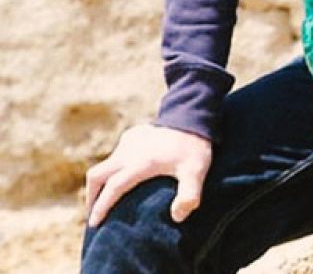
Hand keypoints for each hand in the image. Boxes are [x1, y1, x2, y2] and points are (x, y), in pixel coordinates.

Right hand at [85, 124, 211, 227]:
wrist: (195, 114)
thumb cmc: (195, 146)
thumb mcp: (196, 171)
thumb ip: (189, 195)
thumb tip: (178, 217)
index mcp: (140, 163)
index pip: (113, 188)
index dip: (102, 207)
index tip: (95, 224)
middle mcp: (128, 152)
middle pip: (97, 176)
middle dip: (92, 196)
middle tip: (94, 214)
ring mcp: (128, 142)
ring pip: (104, 165)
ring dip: (101, 183)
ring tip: (105, 200)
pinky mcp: (132, 136)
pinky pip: (115, 155)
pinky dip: (112, 170)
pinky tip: (122, 178)